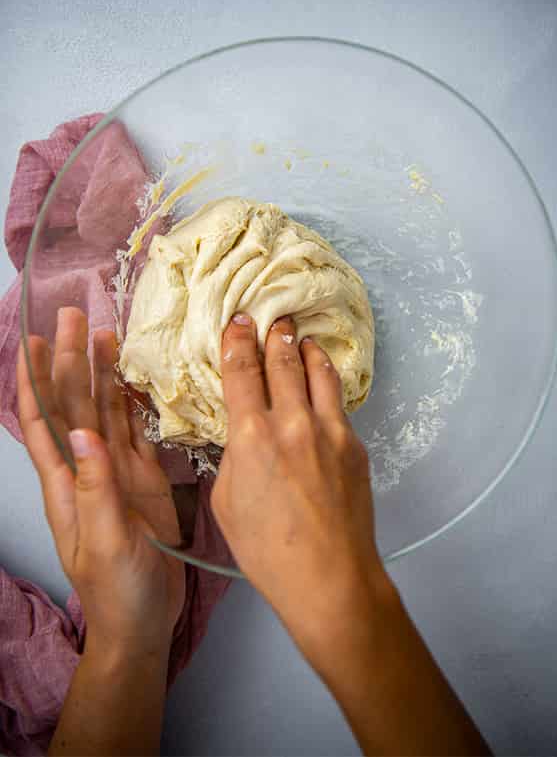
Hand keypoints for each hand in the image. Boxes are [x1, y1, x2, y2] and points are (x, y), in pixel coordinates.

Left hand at [18, 306, 185, 655]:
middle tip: (75, 315)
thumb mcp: (104, 541)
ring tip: (103, 330)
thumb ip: (97, 487)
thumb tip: (86, 432)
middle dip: (69, 360)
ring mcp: (114, 471)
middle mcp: (85, 469)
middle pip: (72, 404)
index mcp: (67, 483)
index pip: (41, 422)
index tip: (33, 341)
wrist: (141, 623)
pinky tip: (131, 374)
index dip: (34, 382)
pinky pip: (131, 428)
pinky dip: (129, 397)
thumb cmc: (117, 591)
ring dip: (98, 371)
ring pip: (101, 409)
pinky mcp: (141, 478)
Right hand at [213, 316, 487, 754]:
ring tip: (302, 337)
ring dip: (307, 350)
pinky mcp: (354, 443)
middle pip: (283, 361)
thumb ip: (233, 457)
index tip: (238, 322)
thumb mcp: (227, 503)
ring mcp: (329, 430)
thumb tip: (242, 432)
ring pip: (318, 372)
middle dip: (276, 335)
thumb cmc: (266, 551)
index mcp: (252, 438)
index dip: (237, 342)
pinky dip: (327, 384)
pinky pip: (338, 402)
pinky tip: (323, 382)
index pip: (242, 373)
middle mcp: (292, 423)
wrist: (328, 575)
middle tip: (273, 318)